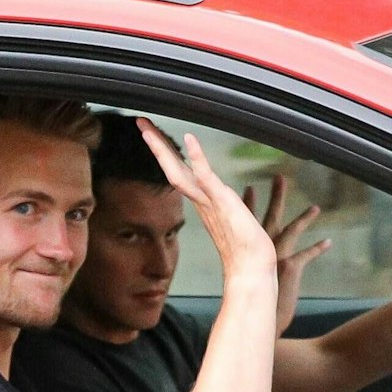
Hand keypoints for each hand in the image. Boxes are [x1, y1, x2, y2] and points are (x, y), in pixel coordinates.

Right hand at [138, 120, 276, 282]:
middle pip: (171, 168)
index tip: (153, 135)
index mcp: (203, 202)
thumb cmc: (246, 249)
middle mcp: (201, 200)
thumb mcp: (232, 220)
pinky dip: (196, 157)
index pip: (179, 172)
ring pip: (179, 171)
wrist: (251, 268)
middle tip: (140, 123)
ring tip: (148, 130)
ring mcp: (209, 201)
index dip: (165, 153)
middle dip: (155, 145)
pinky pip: (206, 176)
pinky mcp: (222, 201)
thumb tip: (220, 198)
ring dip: (163, 150)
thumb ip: (224, 207)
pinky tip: (189, 140)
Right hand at [242, 174, 329, 334]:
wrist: (261, 320)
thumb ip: (249, 268)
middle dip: (277, 196)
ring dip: (305, 218)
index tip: (248, 189)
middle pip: (270, 216)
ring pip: (292, 230)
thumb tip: (249, 265)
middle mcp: (261, 249)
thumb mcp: (247, 281)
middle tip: (280, 177)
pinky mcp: (291, 266)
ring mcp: (276, 257)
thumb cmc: (254, 303)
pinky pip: (307, 254)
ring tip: (316, 208)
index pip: (247, 221)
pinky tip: (328, 242)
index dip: (248, 204)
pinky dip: (318, 248)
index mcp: (249, 251)